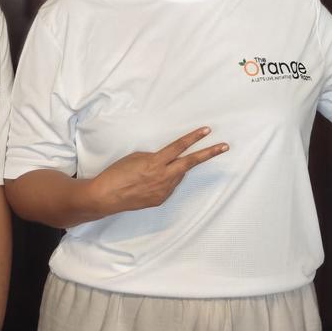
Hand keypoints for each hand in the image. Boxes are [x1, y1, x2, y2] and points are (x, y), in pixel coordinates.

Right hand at [90, 127, 229, 216]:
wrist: (107, 196)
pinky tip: (150, 182)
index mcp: (156, 162)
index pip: (179, 147)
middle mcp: (163, 176)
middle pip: (191, 162)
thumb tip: (168, 161)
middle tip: (224, 147)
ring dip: (175, 170)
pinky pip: (169, 186)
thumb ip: (157, 158)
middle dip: (209, 154)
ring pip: (178, 175)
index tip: (207, 130)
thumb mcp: (137, 157)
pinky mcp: (160, 199)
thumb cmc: (118, 173)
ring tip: (154, 171)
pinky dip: (166, 181)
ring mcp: (164, 190)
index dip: (194, 137)